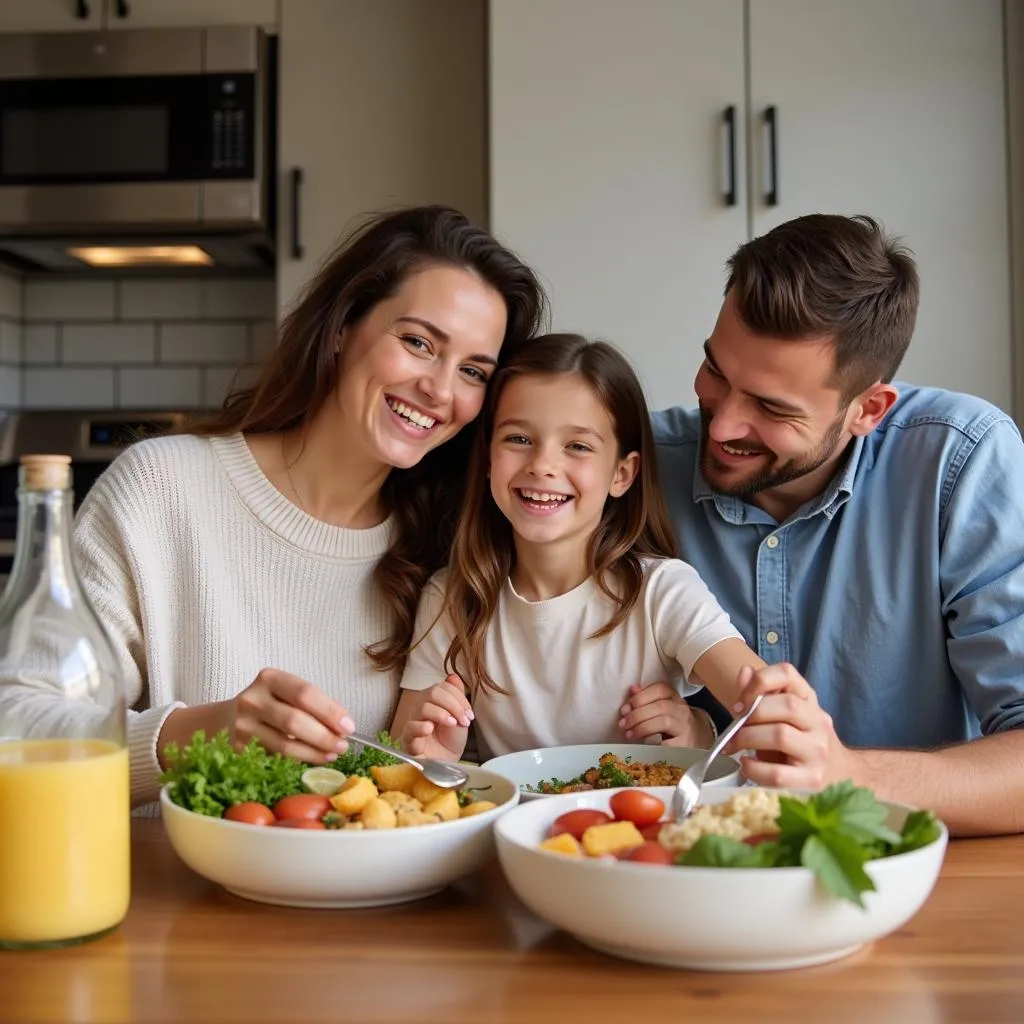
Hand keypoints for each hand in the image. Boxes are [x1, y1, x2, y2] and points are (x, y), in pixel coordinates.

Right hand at [230, 667, 354, 762]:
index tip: (349, 726)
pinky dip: (299, 761)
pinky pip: (275, 758)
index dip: (330, 711)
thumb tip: (344, 726)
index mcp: (269, 678)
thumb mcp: (287, 693)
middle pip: (295, 720)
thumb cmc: (269, 704)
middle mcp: (252, 699)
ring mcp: (242, 726)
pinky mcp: (238, 749)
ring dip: (315, 753)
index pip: (304, 693)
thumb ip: (314, 705)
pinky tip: (314, 759)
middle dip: (324, 736)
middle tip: (343, 746)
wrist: (225, 720)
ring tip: (333, 754)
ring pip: (285, 744)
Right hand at [401, 674, 472, 760]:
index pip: (443, 687)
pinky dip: (421, 727)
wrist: (446, 765)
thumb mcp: (459, 718)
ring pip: (423, 707)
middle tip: (464, 720)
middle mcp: (422, 709)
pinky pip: (410, 728)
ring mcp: (414, 723)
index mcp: (433, 701)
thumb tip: (453, 676)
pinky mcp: (408, 741)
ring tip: (452, 724)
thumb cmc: (450, 742)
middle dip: (454, 704)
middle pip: (433, 692)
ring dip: (442, 714)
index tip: (470, 714)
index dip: (459, 698)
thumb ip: (456, 697)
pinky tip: (430, 728)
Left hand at [618, 682, 714, 746]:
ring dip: (642, 727)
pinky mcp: (686, 745)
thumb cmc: (674, 723)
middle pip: (660, 706)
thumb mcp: (662, 708)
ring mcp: (685, 727)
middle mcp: (682, 710)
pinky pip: (668, 743)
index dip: (640, 697)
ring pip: (664, 721)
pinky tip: (643, 745)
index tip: (625, 709)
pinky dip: (653, 743)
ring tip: (629, 734)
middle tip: (623, 724)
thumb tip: (633, 689)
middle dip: (637, 714)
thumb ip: (647, 698)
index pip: (660, 689)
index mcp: (674, 698)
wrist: (698, 739)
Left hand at [725, 663, 855, 789]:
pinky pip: (777, 773)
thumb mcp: (780, 716)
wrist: (839, 776)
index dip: (759, 681)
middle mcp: (818, 722)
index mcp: (808, 699)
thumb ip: (759, 695)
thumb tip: (745, 672)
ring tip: (735, 747)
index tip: (740, 703)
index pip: (787, 673)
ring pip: (781, 735)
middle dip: (751, 715)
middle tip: (734, 729)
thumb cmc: (798, 744)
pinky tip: (747, 765)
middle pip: (786, 705)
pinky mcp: (812, 780)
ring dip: (748, 739)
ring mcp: (818, 751)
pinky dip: (753, 768)